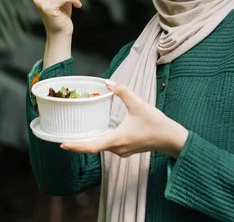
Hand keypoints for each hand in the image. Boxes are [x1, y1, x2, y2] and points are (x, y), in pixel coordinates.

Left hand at [60, 80, 188, 157]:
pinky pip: (108, 145)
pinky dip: (99, 139)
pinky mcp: (126, 149)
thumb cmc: (156, 123)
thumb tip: (108, 83)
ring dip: (89, 141)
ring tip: (76, 133)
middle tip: (64, 136)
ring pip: (101, 146)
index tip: (62, 144)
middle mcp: (117, 149)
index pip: (91, 147)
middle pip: (93, 147)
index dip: (75, 146)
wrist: (172, 138)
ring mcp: (122, 151)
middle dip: (78, 143)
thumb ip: (122, 91)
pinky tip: (97, 131)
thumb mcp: (138, 104)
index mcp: (117, 140)